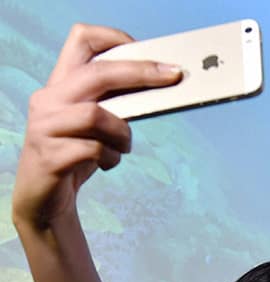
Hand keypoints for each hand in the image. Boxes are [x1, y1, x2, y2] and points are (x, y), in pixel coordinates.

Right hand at [12, 23, 181, 231]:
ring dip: (122, 134)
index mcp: (60, 84)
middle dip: (140, 72)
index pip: (82, 40)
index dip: (115, 38)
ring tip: (122, 147)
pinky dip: (111, 159)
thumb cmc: (75, 157)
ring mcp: (45, 128)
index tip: (148, 50)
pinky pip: (94, 150)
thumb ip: (114, 103)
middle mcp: (48, 99)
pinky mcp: (50, 157)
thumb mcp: (94, 125)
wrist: (45, 202)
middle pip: (97, 73)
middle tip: (172, 76)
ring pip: (97, 115)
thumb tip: (158, 83)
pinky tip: (107, 164)